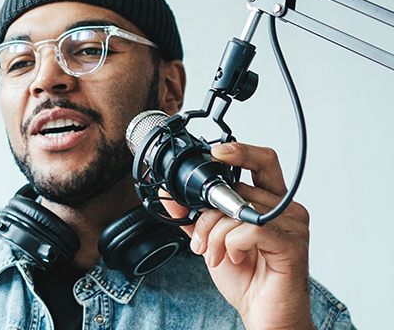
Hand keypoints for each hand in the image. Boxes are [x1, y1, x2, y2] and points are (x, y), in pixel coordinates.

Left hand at [161, 142, 314, 329]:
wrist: (265, 315)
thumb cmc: (247, 278)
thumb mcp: (211, 241)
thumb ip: (194, 217)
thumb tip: (169, 195)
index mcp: (271, 201)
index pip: (262, 160)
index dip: (239, 151)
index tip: (214, 153)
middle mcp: (287, 209)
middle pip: (238, 189)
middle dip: (208, 215)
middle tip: (201, 240)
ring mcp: (294, 226)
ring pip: (239, 211)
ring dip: (216, 235)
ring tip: (216, 255)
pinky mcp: (293, 245)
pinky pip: (250, 230)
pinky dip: (231, 244)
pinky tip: (233, 259)